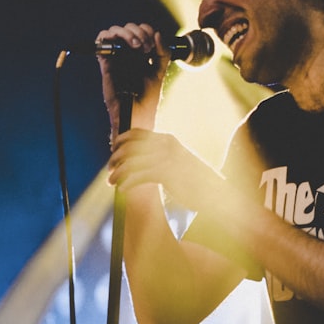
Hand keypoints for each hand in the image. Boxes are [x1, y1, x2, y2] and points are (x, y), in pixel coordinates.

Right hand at [96, 23, 170, 140]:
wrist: (137, 114)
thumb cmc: (148, 97)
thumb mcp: (160, 71)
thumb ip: (162, 53)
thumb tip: (158, 34)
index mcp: (141, 54)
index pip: (141, 31)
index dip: (147, 30)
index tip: (153, 43)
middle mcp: (128, 53)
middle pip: (129, 27)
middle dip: (140, 32)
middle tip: (146, 48)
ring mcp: (117, 56)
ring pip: (115, 31)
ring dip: (127, 33)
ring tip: (136, 46)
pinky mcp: (106, 62)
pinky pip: (101, 41)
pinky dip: (108, 36)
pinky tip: (122, 46)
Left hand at [107, 129, 225, 212]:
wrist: (213, 190)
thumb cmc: (195, 179)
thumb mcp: (177, 160)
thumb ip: (161, 155)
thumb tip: (138, 159)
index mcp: (167, 139)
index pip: (136, 133)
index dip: (121, 141)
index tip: (113, 151)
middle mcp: (165, 145)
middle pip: (129, 147)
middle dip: (115, 158)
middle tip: (110, 170)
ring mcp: (165, 158)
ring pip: (130, 163)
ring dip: (117, 173)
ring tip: (112, 183)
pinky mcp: (165, 173)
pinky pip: (137, 177)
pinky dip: (127, 183)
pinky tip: (123, 190)